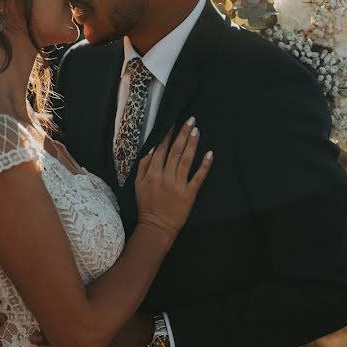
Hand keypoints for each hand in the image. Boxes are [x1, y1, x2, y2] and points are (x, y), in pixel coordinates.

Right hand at [134, 117, 212, 237]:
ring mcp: (178, 185)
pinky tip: (209, 153)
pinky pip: (198, 177)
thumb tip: (150, 148)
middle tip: (190, 120)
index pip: (160, 149)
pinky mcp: (189, 194)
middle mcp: (165, 177)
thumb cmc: (147, 204)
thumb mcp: (137, 184)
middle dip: (183, 134)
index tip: (172, 122)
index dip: (167, 135)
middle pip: (175, 151)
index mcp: (152, 173)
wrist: (157, 226)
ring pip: (186, 160)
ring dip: (192, 144)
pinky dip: (204, 165)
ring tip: (196, 130)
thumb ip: (143, 165)